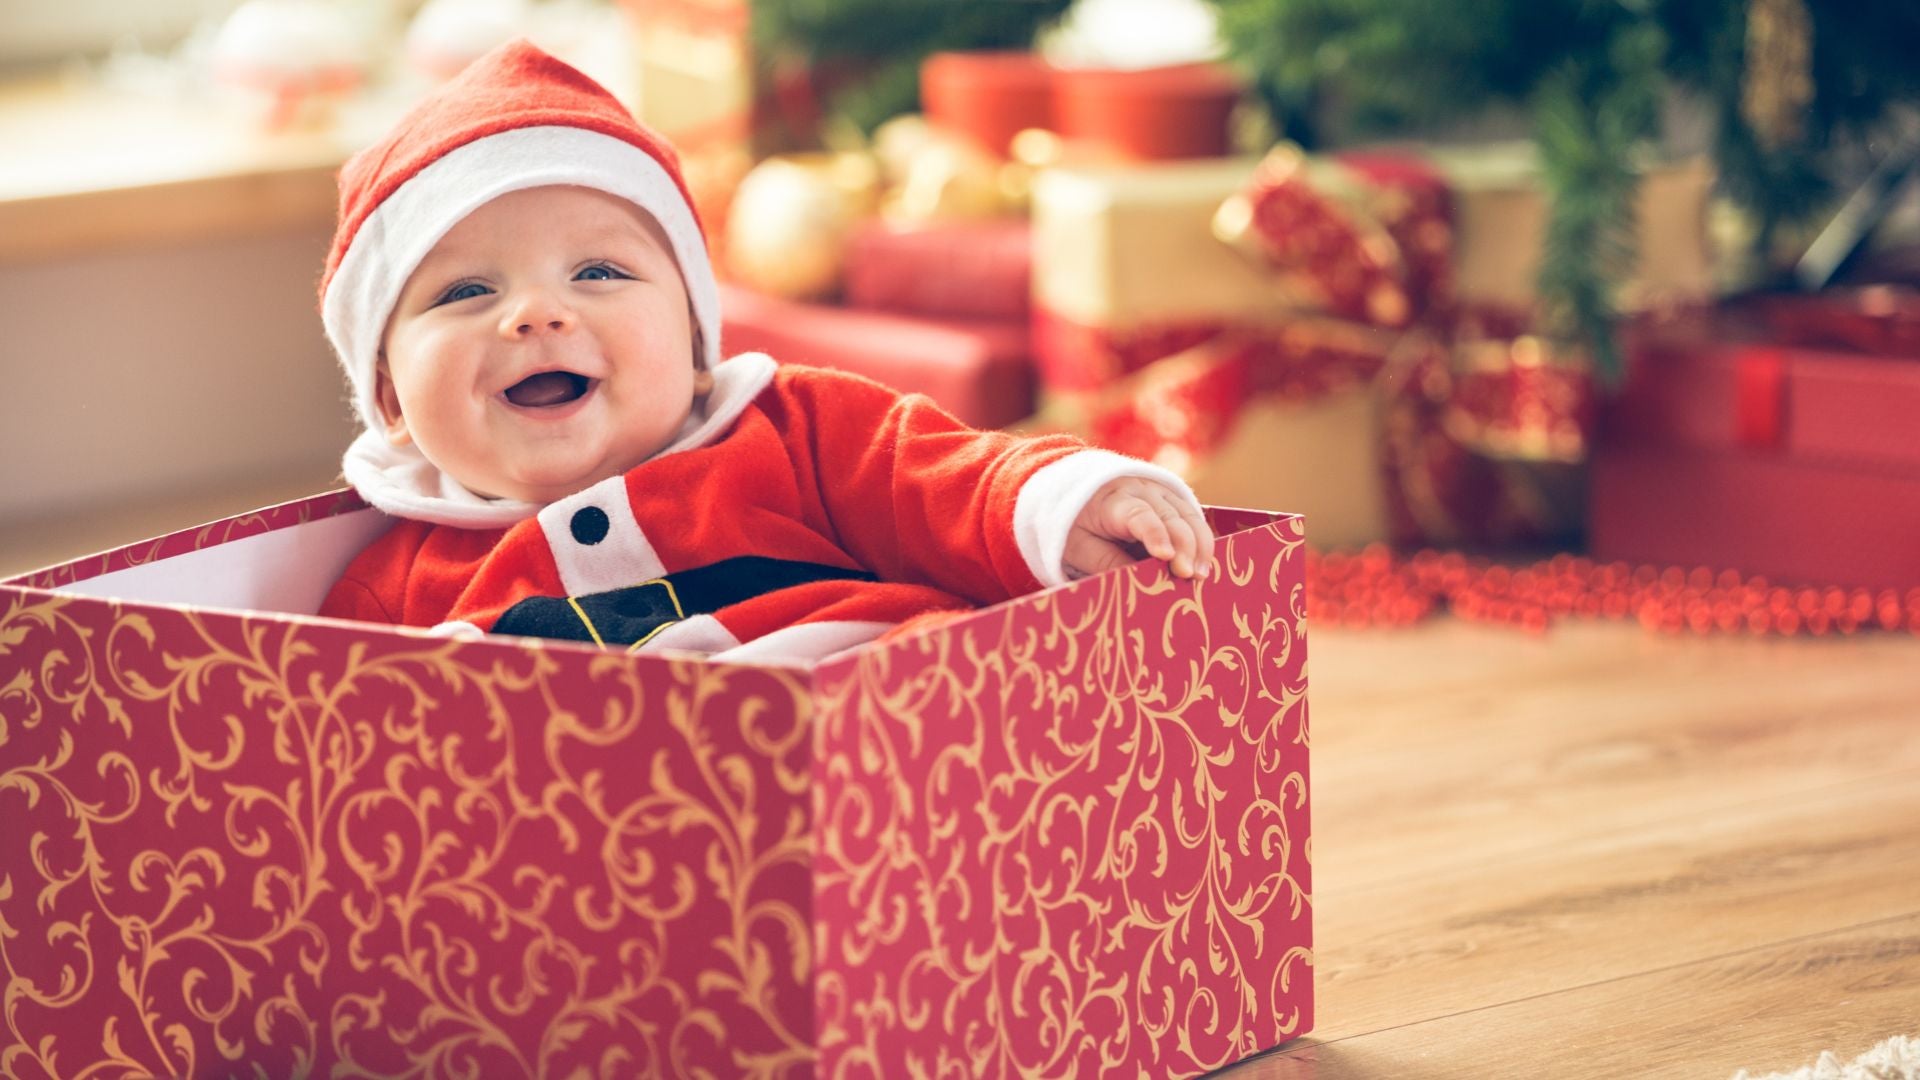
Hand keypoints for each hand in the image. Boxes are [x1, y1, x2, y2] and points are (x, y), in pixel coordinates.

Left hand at [1063, 477, 1215, 579]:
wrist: (1081, 497)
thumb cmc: (1077, 526)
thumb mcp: (1080, 548)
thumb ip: (1107, 564)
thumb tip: (1139, 585)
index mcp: (1113, 501)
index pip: (1138, 514)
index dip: (1154, 533)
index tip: (1165, 556)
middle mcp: (1142, 491)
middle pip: (1171, 516)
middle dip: (1184, 546)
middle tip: (1189, 575)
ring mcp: (1161, 493)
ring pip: (1189, 515)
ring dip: (1200, 545)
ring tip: (1201, 575)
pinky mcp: (1173, 500)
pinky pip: (1193, 517)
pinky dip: (1201, 541)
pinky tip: (1204, 564)